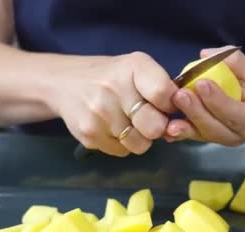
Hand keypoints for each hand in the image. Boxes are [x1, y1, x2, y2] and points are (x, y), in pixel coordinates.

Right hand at [49, 52, 177, 156]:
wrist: (64, 83)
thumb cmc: (110, 77)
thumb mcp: (136, 69)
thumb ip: (161, 90)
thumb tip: (181, 123)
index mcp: (133, 66)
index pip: (165, 94)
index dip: (170, 106)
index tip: (164, 106)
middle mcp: (115, 88)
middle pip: (154, 127)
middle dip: (156, 128)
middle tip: (146, 120)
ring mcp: (99, 113)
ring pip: (140, 145)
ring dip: (139, 139)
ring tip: (127, 123)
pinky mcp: (89, 134)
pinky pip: (121, 152)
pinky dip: (121, 144)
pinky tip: (111, 128)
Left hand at [166, 46, 244, 145]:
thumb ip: (234, 62)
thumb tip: (206, 55)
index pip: (235, 113)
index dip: (217, 100)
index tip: (201, 83)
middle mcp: (239, 136)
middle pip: (215, 128)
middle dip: (196, 112)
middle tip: (180, 95)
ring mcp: (223, 141)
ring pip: (203, 134)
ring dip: (185, 126)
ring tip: (171, 114)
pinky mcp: (210, 139)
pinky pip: (194, 137)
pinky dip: (181, 133)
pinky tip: (167, 131)